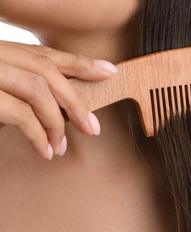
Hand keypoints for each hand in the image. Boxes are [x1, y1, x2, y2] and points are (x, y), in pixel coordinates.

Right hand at [0, 40, 117, 159]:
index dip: (82, 64)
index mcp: (3, 52)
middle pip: (48, 70)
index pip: (47, 54)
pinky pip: (22, 114)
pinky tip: (46, 151)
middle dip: (76, 101)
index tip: (110, 72)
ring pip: (39, 91)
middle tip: (92, 129)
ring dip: (57, 124)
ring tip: (61, 148)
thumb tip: (56, 109)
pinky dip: (39, 136)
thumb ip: (21, 91)